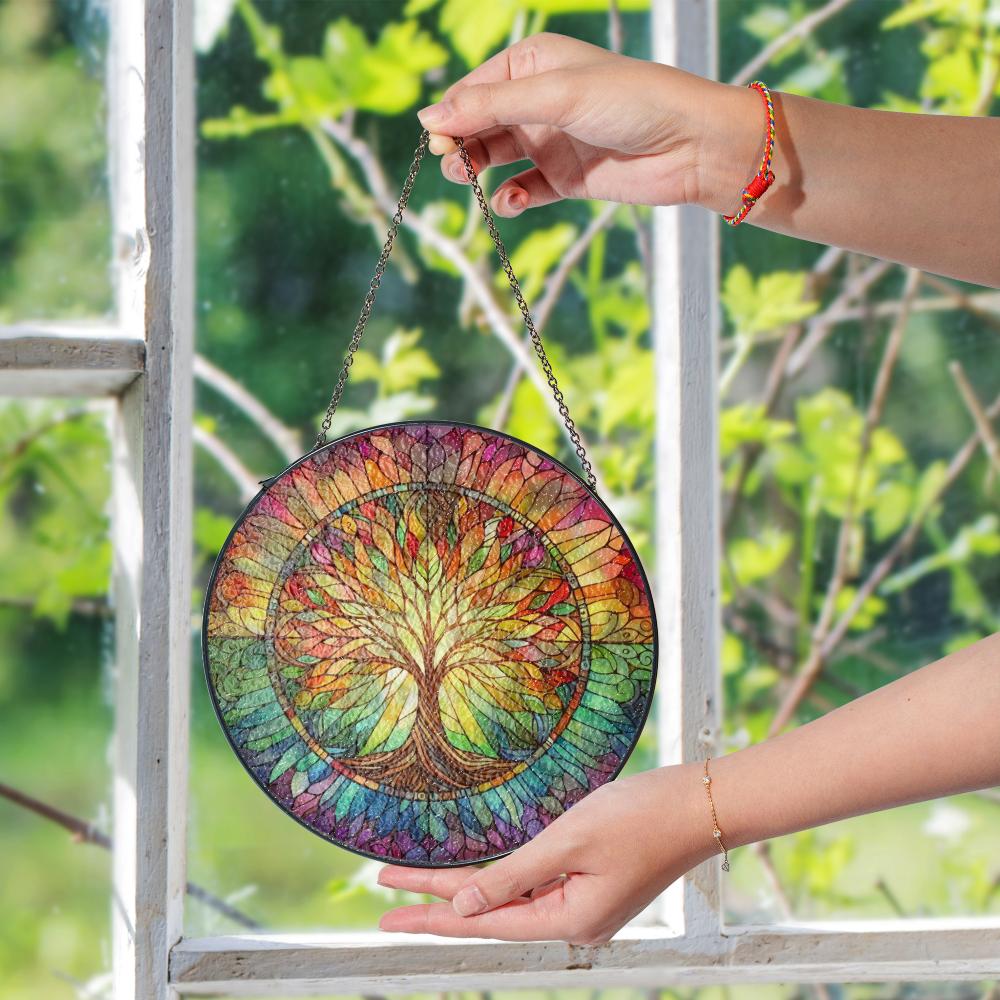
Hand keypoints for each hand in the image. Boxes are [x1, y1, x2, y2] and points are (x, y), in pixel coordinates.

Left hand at [376, 763, 712, 943]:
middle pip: (491, 915)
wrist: (700, 805)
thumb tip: (464, 904)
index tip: (386, 905)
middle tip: (386, 903)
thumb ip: (513, 874)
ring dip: (467, 893)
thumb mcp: (568, 841)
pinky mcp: (594, 885)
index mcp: (569, 919)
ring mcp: (586, 906)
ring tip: (421, 888)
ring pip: (511, 902)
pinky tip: (481, 879)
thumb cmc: (639, 816)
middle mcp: (575, 922)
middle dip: (438, 904)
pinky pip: (534, 888)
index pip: (482, 918)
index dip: (431, 907)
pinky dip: (501, 882)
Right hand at [417, 32, 759, 218]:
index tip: (437, 140)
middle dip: (460, 145)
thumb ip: (491, 106)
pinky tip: (511, 201)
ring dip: (476, 171)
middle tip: (454, 165)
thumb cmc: (631, 102)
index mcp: (532, 64)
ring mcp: (549, 141)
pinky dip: (510, 199)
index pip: (473, 89)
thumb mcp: (556, 95)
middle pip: (478, 125)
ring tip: (471, 181)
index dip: (451, 114)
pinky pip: (522, 190)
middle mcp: (537, 101)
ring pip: (494, 158)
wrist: (691, 146)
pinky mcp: (564, 179)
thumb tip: (429, 119)